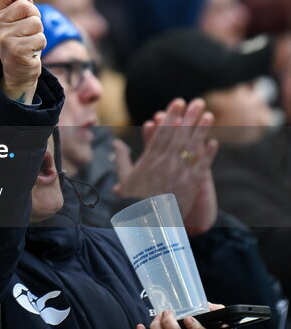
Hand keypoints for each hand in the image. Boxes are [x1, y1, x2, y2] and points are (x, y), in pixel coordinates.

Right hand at [0, 0, 45, 101]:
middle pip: (26, 6)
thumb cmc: (21, 40)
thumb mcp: (16, 20)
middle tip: (30, 28)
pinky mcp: (16, 51)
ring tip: (30, 40)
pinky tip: (31, 50)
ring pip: (36, 22)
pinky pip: (40, 38)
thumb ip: (18, 3)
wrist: (18, 70)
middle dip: (35, 16)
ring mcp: (4, 38)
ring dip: (38, 32)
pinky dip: (40, 44)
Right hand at [113, 98, 217, 234]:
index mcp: (150, 159)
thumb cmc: (134, 201)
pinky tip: (213, 142)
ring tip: (208, 116)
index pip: (163, 132)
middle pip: (180, 136)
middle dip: (189, 117)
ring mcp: (179, 175)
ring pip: (192, 148)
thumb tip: (115, 142)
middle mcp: (165, 164)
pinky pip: (201, 168)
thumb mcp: (124, 178)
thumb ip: (122, 157)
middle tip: (197, 101)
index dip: (172, 116)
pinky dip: (208, 155)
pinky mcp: (190, 187)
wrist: (147, 226)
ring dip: (201, 131)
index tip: (178, 102)